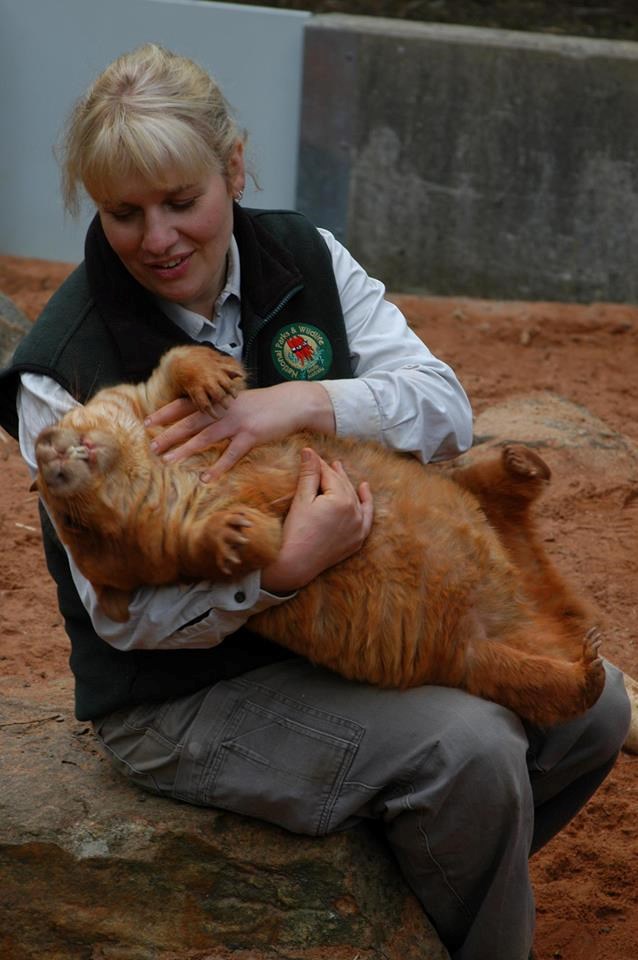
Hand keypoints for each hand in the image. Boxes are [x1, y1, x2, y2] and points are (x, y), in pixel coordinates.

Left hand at [145, 381, 335, 477]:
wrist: (293, 402)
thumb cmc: (265, 404)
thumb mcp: (239, 400)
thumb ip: (219, 406)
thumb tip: (200, 418)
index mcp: (219, 398)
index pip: (187, 403)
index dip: (166, 412)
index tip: (148, 422)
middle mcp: (224, 408)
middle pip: (191, 421)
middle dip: (170, 434)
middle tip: (152, 446)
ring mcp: (237, 421)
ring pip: (206, 437)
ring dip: (185, 450)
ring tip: (168, 462)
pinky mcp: (252, 435)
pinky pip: (231, 454)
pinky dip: (218, 467)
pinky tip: (205, 478)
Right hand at [261, 447, 373, 593]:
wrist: (295, 564)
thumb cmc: (295, 531)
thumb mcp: (302, 499)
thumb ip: (309, 474)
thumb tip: (309, 450)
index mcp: (342, 500)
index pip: (329, 476)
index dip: (318, 464)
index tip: (311, 455)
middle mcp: (355, 513)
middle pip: (343, 485)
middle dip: (333, 472)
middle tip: (324, 460)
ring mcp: (358, 527)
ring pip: (354, 498)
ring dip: (347, 484)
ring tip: (340, 469)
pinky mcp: (357, 540)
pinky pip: (366, 518)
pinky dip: (366, 504)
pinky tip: (364, 491)